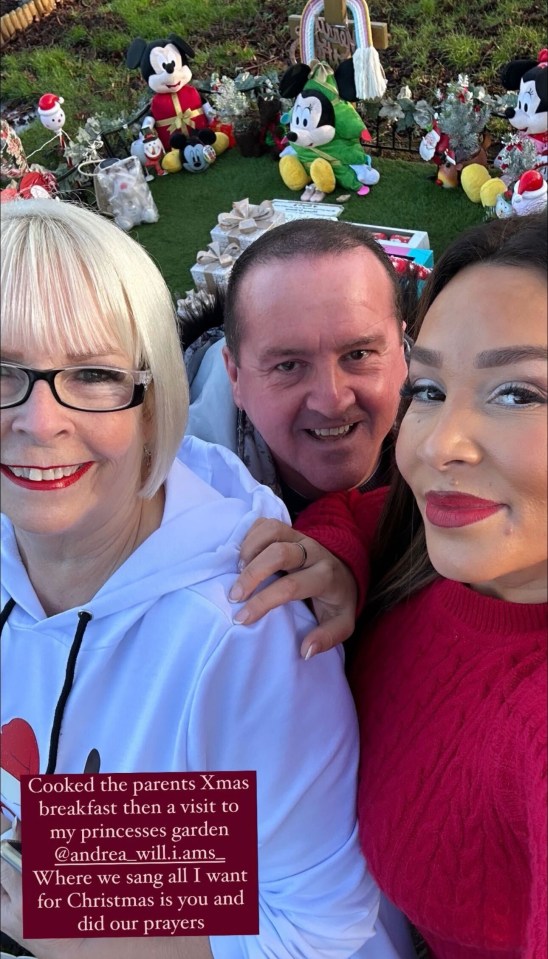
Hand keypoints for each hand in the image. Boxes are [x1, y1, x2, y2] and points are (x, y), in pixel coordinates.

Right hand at [229, 518, 357, 657]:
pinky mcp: (289, 529)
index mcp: (325, 576)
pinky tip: (243, 558)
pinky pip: (265, 523)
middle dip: (252, 574)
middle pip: (279, 552)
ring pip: (272, 530)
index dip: (264, 602)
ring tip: (238, 572)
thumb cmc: (337, 600)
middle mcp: (314, 551)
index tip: (243, 618)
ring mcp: (300, 536)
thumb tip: (305, 650)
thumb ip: (328, 637)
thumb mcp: (342, 623)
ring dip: (249, 549)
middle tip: (234, 595)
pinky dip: (249, 536)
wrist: (345, 572)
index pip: (291, 586)